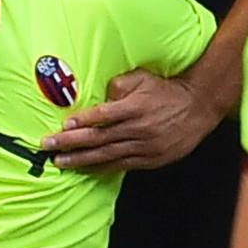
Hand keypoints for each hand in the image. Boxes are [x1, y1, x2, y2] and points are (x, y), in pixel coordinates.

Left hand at [40, 68, 221, 171]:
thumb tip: (98, 98)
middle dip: (70, 143)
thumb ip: (117, 86)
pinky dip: (103, 167)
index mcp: (134, 108)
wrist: (198, 106)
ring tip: (61, 162)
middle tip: (48, 146)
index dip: (81, 122)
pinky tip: (86, 168)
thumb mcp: (141, 78)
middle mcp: (139, 129)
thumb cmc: (165, 90)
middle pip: (99, 138)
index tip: (62, 126)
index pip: (102, 116)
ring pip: (108, 155)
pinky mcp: (152, 159)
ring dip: (81, 159)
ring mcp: (146, 147)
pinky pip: (123, 165)